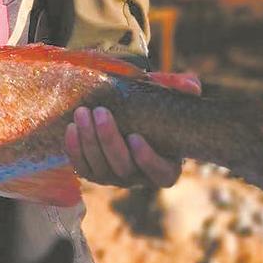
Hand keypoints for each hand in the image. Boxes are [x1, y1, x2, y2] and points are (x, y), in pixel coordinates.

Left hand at [65, 72, 201, 188]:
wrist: (127, 114)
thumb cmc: (152, 109)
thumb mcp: (168, 98)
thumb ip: (181, 90)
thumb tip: (191, 83)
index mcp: (166, 166)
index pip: (160, 173)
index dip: (148, 159)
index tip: (135, 137)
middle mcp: (140, 177)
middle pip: (124, 168)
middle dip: (109, 140)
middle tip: (100, 111)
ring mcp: (116, 178)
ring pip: (101, 169)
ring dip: (89, 141)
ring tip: (82, 113)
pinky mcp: (95, 173)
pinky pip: (83, 168)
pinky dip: (75, 150)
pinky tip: (71, 128)